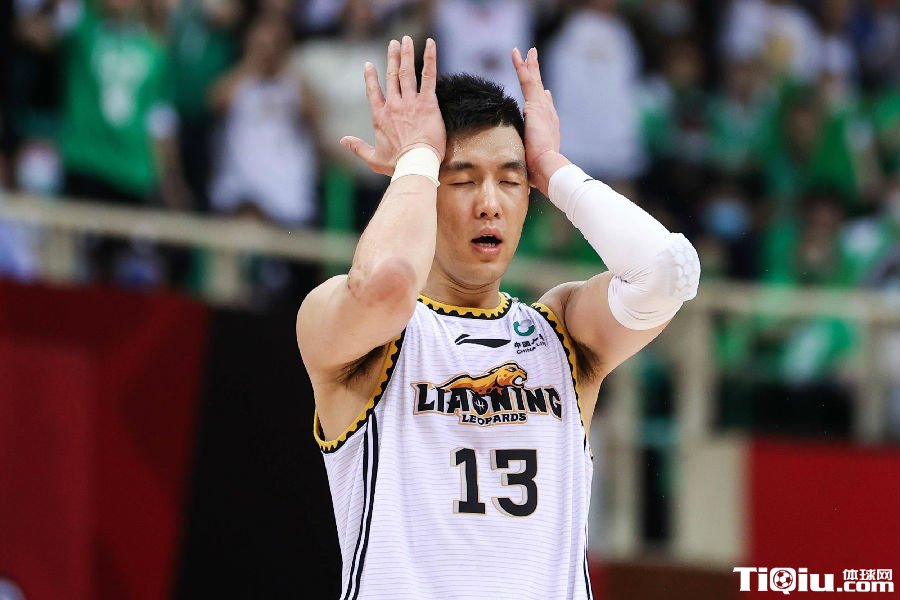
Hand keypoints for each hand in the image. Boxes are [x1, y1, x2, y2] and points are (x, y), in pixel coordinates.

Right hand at [341, 36, 445, 175]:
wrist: (415, 164)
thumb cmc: (396, 164)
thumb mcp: (373, 159)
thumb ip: (357, 148)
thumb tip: (342, 141)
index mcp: (380, 116)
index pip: (373, 92)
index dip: (370, 77)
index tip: (368, 65)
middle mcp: (394, 105)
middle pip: (392, 76)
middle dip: (392, 57)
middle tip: (393, 43)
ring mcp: (410, 102)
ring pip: (406, 72)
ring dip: (406, 54)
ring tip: (405, 40)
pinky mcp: (428, 102)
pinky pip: (428, 76)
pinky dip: (429, 58)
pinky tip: (429, 44)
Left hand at [512, 47, 568, 195]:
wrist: (548, 168)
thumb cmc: (540, 175)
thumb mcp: (533, 167)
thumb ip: (531, 168)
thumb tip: (530, 184)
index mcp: (548, 130)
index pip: (545, 110)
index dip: (544, 100)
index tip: (544, 93)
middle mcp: (548, 116)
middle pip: (540, 92)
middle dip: (537, 76)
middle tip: (534, 60)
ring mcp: (543, 109)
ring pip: (534, 82)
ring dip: (530, 65)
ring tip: (526, 51)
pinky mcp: (535, 106)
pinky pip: (527, 80)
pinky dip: (522, 66)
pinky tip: (518, 53)